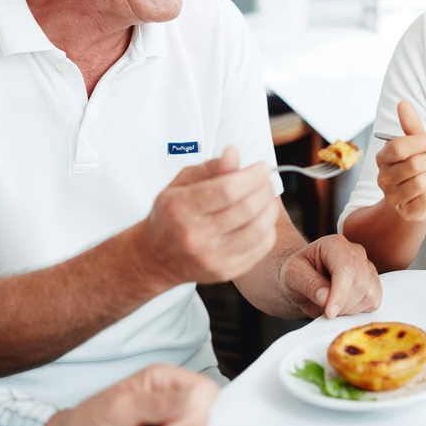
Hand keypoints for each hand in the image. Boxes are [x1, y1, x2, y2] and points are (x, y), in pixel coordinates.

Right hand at [139, 146, 278, 286]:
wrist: (155, 258)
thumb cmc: (171, 215)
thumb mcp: (181, 184)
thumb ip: (210, 168)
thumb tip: (234, 153)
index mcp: (180, 208)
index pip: (227, 189)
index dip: (252, 175)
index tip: (262, 167)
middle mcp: (195, 235)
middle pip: (246, 208)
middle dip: (264, 189)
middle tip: (266, 181)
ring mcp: (211, 257)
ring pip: (258, 230)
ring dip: (270, 208)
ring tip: (267, 198)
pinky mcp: (225, 271)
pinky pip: (261, 249)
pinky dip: (268, 229)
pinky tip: (262, 219)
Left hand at [279, 234, 381, 318]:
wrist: (304, 277)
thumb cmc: (298, 273)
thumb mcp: (292, 276)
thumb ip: (309, 285)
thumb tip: (326, 299)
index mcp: (334, 245)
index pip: (345, 268)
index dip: (340, 293)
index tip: (330, 312)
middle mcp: (355, 253)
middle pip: (360, 283)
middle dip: (341, 304)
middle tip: (323, 309)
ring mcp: (367, 267)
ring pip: (368, 295)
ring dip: (348, 309)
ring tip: (331, 304)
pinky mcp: (373, 284)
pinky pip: (373, 302)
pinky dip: (358, 310)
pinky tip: (343, 305)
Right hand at [374, 101, 425, 222]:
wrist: (416, 200)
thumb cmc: (417, 167)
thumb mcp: (416, 144)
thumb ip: (411, 125)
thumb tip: (403, 103)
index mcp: (383, 157)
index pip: (398, 147)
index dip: (421, 142)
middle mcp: (383, 178)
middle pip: (413, 166)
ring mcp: (393, 197)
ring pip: (421, 183)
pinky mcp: (407, 212)